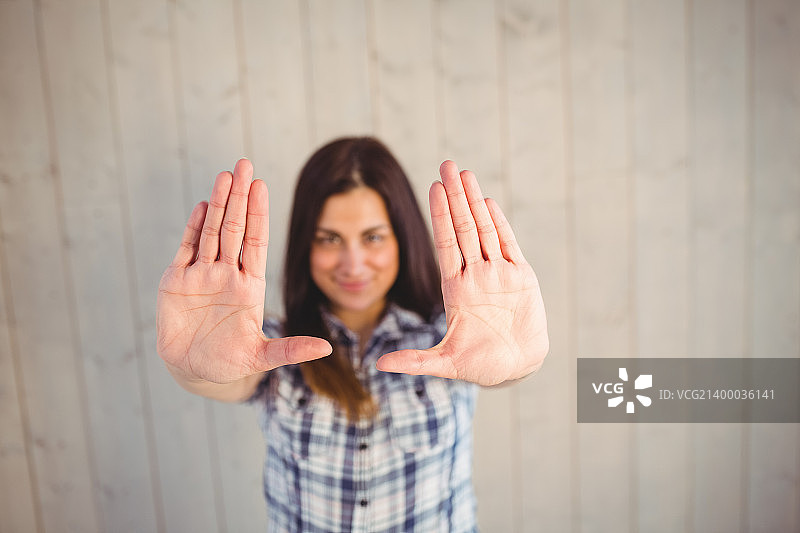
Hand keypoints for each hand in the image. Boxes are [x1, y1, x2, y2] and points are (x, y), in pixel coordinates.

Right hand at [156, 159, 330, 383]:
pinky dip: (194, 227)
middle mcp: (227, 274)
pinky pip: (187, 248)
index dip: (259, 215)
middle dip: (240, 198)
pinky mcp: (177, 281)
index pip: (256, 242)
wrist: (194, 372)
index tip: (262, 187)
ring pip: (211, 232)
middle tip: (244, 165)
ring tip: (225, 177)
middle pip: (235, 229)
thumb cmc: (229, 364)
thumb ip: (290, 349)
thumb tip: (327, 348)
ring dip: (218, 205)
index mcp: (249, 286)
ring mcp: (201, 275)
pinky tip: (203, 206)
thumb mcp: (262, 358)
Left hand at [376, 161, 548, 385]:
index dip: (439, 215)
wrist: (517, 368)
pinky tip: (488, 203)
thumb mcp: (445, 363)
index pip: (445, 244)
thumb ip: (415, 361)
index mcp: (455, 288)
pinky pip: (509, 245)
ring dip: (475, 202)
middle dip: (455, 197)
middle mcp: (474, 275)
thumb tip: (378, 366)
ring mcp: (498, 274)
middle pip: (462, 228)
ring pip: (484, 230)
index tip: (432, 188)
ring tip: (466, 174)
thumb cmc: (482, 366)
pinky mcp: (521, 278)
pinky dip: (499, 224)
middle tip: (447, 165)